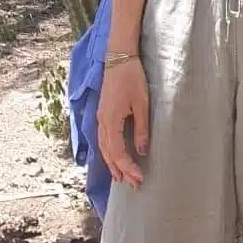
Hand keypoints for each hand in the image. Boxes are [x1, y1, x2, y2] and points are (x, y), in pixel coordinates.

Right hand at [97, 58, 149, 189]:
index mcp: (110, 121)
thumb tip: (142, 151)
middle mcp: (102, 122)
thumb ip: (141, 129)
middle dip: (120, 171)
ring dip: (113, 164)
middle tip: (133, 185)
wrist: (118, 57)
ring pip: (104, 148)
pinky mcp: (103, 113)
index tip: (138, 179)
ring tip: (121, 178)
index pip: (117, 152)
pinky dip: (109, 152)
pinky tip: (114, 158)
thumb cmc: (132, 77)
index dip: (127, 167)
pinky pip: (103, 139)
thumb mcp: (142, 104)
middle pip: (108, 154)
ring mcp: (100, 118)